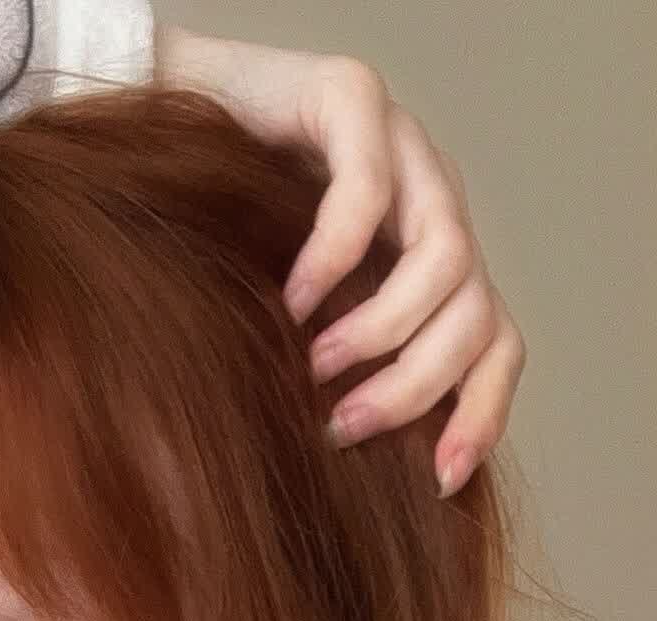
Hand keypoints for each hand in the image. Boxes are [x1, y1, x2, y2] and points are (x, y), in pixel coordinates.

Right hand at [153, 25, 522, 492]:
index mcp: (435, 265)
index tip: (437, 479)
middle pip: (477, 315)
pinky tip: (292, 299)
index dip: (481, 414)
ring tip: (315, 363)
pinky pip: (367, 192)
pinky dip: (334, 258)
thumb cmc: (219, 237)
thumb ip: (333, 378)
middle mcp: (434, 205)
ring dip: (382, 331)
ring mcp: (404, 148)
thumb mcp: (293, 327)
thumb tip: (343, 484)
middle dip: (415, 387)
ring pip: (446, 258)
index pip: (497, 345)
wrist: (159, 124)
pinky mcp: (353, 99)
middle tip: (342, 426)